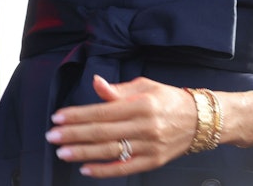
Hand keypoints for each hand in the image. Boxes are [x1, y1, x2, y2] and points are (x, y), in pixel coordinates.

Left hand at [44, 75, 196, 177]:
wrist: (200, 121)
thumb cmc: (168, 99)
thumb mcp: (144, 86)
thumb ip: (117, 89)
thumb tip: (95, 83)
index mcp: (141, 105)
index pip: (102, 111)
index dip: (78, 115)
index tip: (58, 117)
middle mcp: (144, 126)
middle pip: (102, 133)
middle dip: (74, 134)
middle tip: (52, 136)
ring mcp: (149, 146)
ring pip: (110, 151)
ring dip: (83, 153)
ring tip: (62, 152)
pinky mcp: (153, 161)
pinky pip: (125, 168)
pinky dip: (104, 170)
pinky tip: (86, 169)